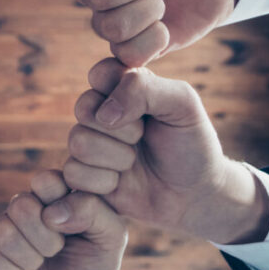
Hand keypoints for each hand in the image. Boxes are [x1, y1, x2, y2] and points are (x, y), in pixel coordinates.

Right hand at [0, 170, 134, 269]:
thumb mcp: (110, 237)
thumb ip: (93, 209)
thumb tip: (51, 212)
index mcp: (52, 197)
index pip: (45, 181)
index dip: (58, 205)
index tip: (73, 229)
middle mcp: (22, 211)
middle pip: (20, 205)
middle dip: (46, 238)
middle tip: (56, 253)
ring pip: (2, 231)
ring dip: (29, 259)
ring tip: (38, 269)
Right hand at [62, 58, 267, 244]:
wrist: (195, 196)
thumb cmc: (192, 145)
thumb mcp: (182, 104)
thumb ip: (144, 88)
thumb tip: (104, 113)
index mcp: (123, 87)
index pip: (101, 73)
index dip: (121, 92)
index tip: (148, 110)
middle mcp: (101, 113)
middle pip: (84, 108)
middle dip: (124, 129)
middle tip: (144, 137)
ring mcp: (90, 145)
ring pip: (78, 142)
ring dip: (116, 157)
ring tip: (135, 162)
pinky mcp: (83, 178)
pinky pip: (73, 174)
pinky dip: (104, 182)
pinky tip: (121, 183)